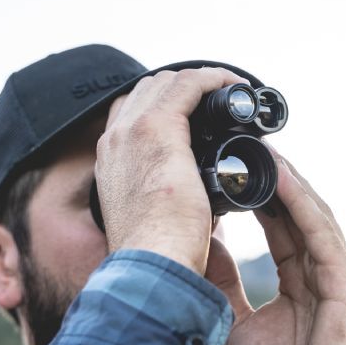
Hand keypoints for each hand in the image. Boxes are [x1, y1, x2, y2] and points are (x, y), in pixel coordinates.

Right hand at [95, 67, 247, 273]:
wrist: (150, 265)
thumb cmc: (159, 254)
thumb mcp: (155, 219)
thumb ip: (170, 199)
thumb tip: (203, 201)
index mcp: (111, 161)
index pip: (132, 113)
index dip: (165, 105)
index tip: (197, 113)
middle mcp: (115, 140)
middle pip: (148, 90)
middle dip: (184, 88)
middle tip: (219, 101)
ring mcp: (132, 131)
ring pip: (167, 82)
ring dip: (200, 80)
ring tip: (229, 91)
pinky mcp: (159, 129)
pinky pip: (188, 85)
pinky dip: (212, 79)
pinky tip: (234, 87)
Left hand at [206, 153, 345, 344]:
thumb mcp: (239, 323)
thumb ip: (225, 283)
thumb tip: (201, 246)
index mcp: (302, 276)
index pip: (280, 224)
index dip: (260, 194)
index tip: (235, 166)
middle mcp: (322, 268)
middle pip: (297, 211)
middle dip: (274, 177)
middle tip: (246, 143)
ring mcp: (337, 274)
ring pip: (312, 214)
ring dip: (288, 180)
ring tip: (261, 148)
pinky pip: (322, 235)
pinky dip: (301, 204)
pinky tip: (281, 177)